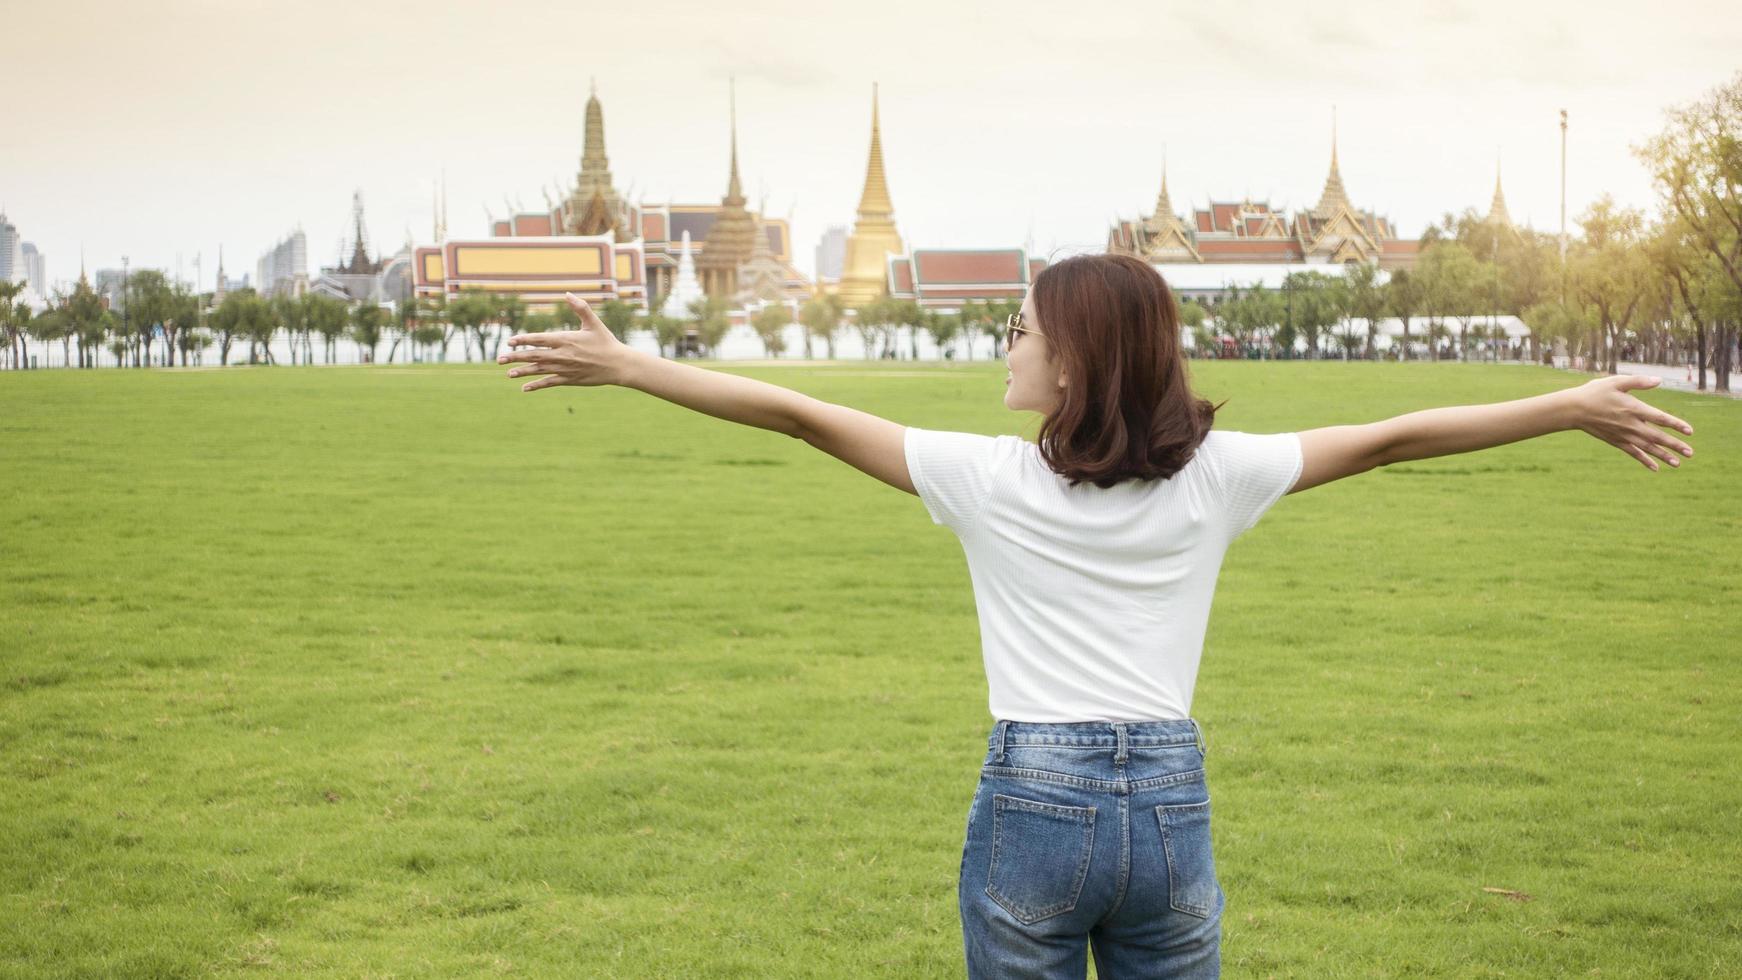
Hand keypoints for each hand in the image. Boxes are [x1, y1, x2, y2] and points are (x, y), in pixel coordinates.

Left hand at [498, 294, 632, 390]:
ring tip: (508, 373)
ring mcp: (565, 369)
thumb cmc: (606, 342)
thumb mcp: (594, 322)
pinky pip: (549, 383)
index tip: (510, 341)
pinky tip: (525, 387)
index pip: (539, 339)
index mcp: (566, 339)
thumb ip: (580, 307)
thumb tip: (567, 293)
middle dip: (515, 357)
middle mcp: (562, 355)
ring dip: (522, 372)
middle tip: (499, 359)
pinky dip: (537, 385)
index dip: (523, 340)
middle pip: (534, 356)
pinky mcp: (570, 380)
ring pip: (539, 370)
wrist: (619, 365)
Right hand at [1571, 375, 1693, 470]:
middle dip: (1674, 445)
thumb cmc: (1595, 392)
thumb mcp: (1616, 382)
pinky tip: (1655, 468)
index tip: (1689, 431)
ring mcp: (1623, 435)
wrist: (1573, 410)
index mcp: (1633, 408)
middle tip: (1690, 453)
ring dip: (1663, 455)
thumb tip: (1659, 381)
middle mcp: (1630, 424)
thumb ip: (1638, 382)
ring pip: (1647, 447)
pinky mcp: (1616, 441)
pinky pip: (1633, 453)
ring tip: (1678, 463)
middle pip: (1657, 437)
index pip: (1660, 418)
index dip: (1675, 425)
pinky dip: (1644, 460)